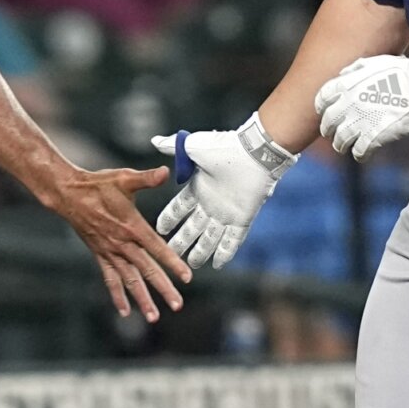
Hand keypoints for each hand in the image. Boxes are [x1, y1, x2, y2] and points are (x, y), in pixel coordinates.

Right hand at [51, 165, 190, 322]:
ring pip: (129, 280)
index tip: (187, 277)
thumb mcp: (124, 178)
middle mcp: (122, 244)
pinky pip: (110, 279)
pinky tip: (124, 311)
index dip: (173, 263)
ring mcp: (110, 252)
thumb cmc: (98, 185)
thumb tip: (165, 172)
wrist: (68, 194)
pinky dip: (117, 295)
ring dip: (142, 299)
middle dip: (163, 288)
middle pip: (147, 270)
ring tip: (153, 317)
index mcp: (131, 226)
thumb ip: (147, 178)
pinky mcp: (100, 254)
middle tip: (178, 305)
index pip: (157, 248)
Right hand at [151, 113, 294, 268]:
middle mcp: (210, 203)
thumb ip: (173, 147)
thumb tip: (155, 142)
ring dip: (201, 252)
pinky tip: (217, 265)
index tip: (160, 229)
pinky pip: (232, 240)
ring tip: (191, 266)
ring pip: (210, 238)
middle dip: (181, 242)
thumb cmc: (224, 147)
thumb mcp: (193, 147)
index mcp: (198, 187)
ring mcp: (226, 213)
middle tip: (170, 255)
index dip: (169, 219)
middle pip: (192, 228)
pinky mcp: (242, 219)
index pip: (179, 208)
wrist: (253, 152)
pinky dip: (225, 252)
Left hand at [314, 52, 408, 159]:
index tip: (323, 111)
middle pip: (328, 122)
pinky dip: (358, 155)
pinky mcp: (373, 138)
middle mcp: (348, 105)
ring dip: (339, 144)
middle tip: (330, 132)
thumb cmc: (401, 72)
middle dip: (327, 129)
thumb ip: (355, 69)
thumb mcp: (374, 62)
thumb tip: (343, 75)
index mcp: (347, 85)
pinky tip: (361, 155)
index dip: (321, 106)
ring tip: (342, 147)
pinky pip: (359, 152)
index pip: (323, 98)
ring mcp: (360, 123)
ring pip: (340, 140)